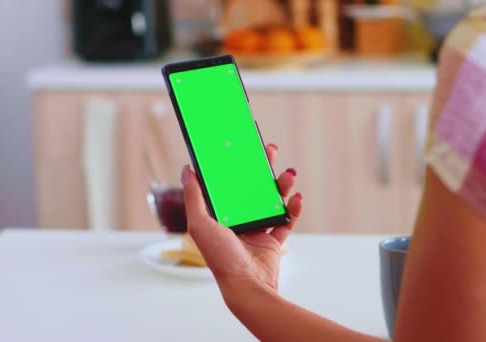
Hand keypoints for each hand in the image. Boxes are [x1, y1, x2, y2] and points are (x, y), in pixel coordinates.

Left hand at [181, 143, 301, 293]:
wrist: (247, 285)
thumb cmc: (221, 258)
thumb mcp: (200, 224)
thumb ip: (194, 197)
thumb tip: (188, 170)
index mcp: (219, 216)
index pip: (228, 184)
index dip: (235, 165)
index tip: (242, 148)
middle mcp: (237, 221)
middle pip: (252, 188)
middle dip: (262, 169)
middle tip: (270, 150)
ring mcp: (257, 230)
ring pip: (272, 200)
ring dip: (282, 186)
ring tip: (288, 175)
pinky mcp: (273, 240)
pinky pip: (287, 219)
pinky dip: (294, 208)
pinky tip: (297, 199)